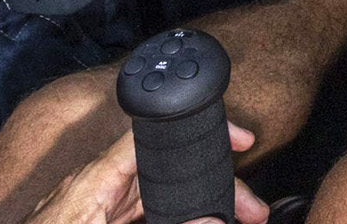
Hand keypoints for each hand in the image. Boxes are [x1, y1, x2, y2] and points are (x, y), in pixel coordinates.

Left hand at [24, 122, 269, 223]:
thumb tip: (210, 220)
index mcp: (95, 180)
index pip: (155, 135)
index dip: (200, 132)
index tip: (238, 139)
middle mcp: (98, 187)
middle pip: (168, 169)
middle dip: (214, 184)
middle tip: (251, 207)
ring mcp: (99, 205)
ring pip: (162, 193)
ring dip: (200, 203)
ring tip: (236, 217)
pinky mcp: (101, 219)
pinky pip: (148, 208)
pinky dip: (175, 214)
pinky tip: (200, 221)